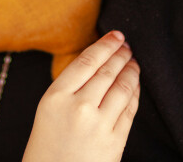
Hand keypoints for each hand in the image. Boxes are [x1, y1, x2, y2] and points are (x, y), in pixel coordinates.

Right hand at [22, 31, 139, 161]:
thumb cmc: (47, 146)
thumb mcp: (48, 110)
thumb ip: (70, 87)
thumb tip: (98, 60)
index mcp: (56, 97)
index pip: (87, 61)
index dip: (105, 45)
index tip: (116, 36)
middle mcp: (78, 108)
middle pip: (107, 72)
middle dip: (121, 55)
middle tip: (128, 46)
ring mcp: (99, 125)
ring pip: (122, 88)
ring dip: (131, 71)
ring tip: (134, 63)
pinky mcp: (115, 142)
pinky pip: (130, 110)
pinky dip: (135, 93)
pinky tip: (135, 85)